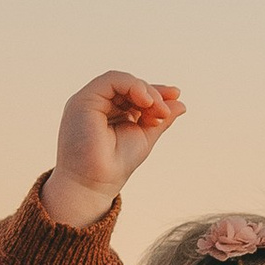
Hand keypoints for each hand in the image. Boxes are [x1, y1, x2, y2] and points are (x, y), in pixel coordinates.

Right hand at [41, 71, 185, 228]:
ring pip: (121, 81)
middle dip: (153, 94)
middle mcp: (97, 104)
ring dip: (145, 91)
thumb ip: (160, 119)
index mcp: (110, 112)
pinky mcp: (83, 100)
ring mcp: (88, 101)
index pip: (134, 94)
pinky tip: (146, 101)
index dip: (155, 93)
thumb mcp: (144, 136)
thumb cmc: (115, 165)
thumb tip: (181, 104)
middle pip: (129, 86)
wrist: (93, 184)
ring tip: (157, 109)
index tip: (176, 97)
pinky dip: (132, 86)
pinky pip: (111, 80)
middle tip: (165, 111)